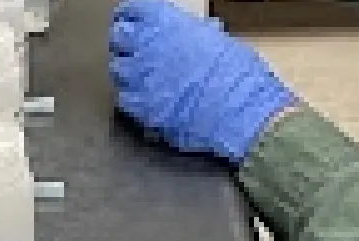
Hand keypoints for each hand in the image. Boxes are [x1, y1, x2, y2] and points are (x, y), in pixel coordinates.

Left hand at [109, 0, 295, 162]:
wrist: (241, 113)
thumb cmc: (238, 73)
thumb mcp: (219, 42)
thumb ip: (197, 35)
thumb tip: (199, 32)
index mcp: (166, 22)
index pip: (132, 10)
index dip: (130, 16)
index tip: (131, 20)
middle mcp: (146, 45)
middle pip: (119, 36)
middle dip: (125, 42)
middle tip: (134, 49)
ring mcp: (140, 77)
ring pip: (117, 68)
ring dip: (127, 70)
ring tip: (140, 76)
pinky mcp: (140, 107)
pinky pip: (123, 97)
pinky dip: (131, 97)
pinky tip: (144, 99)